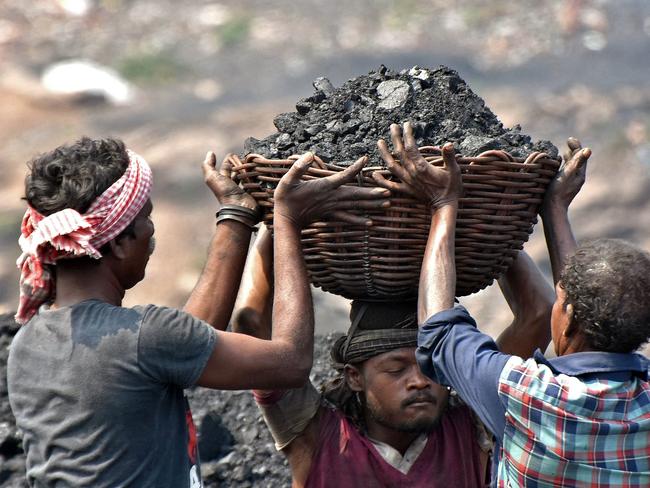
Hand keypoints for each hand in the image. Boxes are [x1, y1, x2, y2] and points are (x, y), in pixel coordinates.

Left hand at [202, 151, 257, 211]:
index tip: (235, 153)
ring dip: (249, 170)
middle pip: (237, 171)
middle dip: (241, 164)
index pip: (227, 166)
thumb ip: (208, 166)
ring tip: (254, 163)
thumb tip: (210, 152)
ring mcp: (244, 188)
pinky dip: (257, 177)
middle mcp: (233, 184)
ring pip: (247, 175)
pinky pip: (256, 182)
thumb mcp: (212, 177)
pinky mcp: (254, 192)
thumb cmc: (225, 192)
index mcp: (224, 180)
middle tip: (247, 158)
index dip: (230, 160)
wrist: (239, 206)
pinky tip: (260, 172)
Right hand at [274, 152, 390, 227]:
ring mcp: (332, 207)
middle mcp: (331, 198)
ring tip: (387, 204)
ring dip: (371, 205)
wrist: (285, 219)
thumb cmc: (285, 198)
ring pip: (355, 206)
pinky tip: (370, 223)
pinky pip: (348, 218)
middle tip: (389, 191)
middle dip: (372, 193)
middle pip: (355, 195)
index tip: (365, 159)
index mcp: (323, 187)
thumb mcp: (287, 180)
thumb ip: (298, 168)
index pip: (343, 176)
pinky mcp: (330, 214)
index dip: (354, 168)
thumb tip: (309, 154)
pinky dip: (359, 220)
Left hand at [373, 122, 461, 209]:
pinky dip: (381, 180)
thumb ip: (449, 157)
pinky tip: (374, 174)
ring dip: (384, 154)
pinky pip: (390, 186)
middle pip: (400, 153)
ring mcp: (407, 182)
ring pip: (391, 166)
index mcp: (422, 167)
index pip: (411, 147)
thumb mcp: (455, 171)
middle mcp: (411, 173)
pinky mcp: (406, 190)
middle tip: (392, 126)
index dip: (407, 134)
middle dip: (395, 138)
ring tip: (379, 142)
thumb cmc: (451, 188)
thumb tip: (448, 144)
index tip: (406, 124)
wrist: (444, 206)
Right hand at [541, 138, 590, 213]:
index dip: (576, 146)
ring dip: (566, 159)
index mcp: (579, 174)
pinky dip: (560, 167)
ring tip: (562, 153)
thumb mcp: (567, 175)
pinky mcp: (560, 188)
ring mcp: (567, 183)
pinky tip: (553, 168)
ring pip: (569, 168)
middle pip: (576, 161)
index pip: (580, 156)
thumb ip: (577, 162)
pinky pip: (562, 174)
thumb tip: (588, 149)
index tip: (569, 139)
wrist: (552, 211)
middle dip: (573, 151)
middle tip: (568, 142)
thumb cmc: (558, 192)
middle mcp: (575, 178)